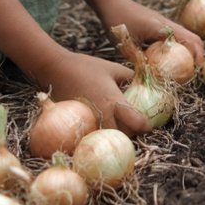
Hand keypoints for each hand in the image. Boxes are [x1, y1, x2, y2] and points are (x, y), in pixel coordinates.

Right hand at [32, 49, 151, 135]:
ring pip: (107, 138)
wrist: (56, 70)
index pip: (135, 121)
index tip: (148, 125)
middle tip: (134, 127)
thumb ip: (129, 76)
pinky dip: (100, 134)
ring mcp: (89, 121)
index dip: (145, 125)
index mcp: (114, 100)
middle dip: (132, 134)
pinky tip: (102, 127)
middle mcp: (103, 114)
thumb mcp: (113, 68)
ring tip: (119, 127)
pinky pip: (93, 135)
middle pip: (123, 135)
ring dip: (115, 135)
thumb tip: (140, 82)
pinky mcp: (78, 123)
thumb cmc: (86, 67)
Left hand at [108, 2, 204, 64]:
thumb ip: (140, 61)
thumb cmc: (117, 22)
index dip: (197, 55)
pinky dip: (176, 46)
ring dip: (187, 50)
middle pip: (191, 37)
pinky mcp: (157, 24)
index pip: (189, 40)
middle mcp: (167, 24)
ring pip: (183, 36)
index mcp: (163, 28)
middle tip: (192, 70)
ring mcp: (163, 23)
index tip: (196, 69)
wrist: (110, 1)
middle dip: (196, 53)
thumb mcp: (127, 45)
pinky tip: (167, 57)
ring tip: (183, 66)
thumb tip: (151, 77)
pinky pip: (172, 36)